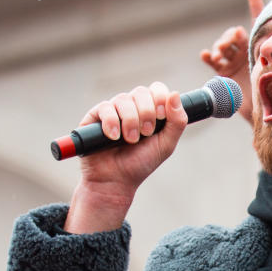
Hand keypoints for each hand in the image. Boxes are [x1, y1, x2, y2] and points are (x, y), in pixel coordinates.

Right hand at [63, 82, 189, 233]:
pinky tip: (113, 137)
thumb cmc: (141, 163)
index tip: (161, 117)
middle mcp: (131, 107)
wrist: (116, 181)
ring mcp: (113, 110)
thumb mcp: (166, 144)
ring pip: (123, 99)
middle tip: (146, 133)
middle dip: (147, 113)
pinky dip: (112, 122)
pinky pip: (105, 107)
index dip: (160, 98)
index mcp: (150, 110)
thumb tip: (175, 94)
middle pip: (141, 92)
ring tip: (130, 140)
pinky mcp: (94, 117)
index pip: (157, 89)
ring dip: (131, 121)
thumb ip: (176, 122)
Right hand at [199, 0, 263, 119]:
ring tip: (219, 53)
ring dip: (219, 46)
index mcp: (259, 45)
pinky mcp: (225, 73)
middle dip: (229, 36)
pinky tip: (206, 56)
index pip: (256, 21)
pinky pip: (213, 62)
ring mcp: (234, 61)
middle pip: (233, 35)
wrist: (266, 108)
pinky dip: (208, 57)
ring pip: (222, 47)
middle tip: (231, 43)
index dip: (255, 4)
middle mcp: (246, 51)